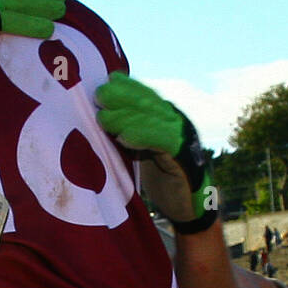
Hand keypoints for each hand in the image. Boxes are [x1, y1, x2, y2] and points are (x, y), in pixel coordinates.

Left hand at [95, 73, 215, 231]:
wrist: (187, 206)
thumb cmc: (161, 178)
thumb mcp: (140, 152)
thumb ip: (128, 134)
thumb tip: (100, 118)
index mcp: (167, 118)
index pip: (146, 96)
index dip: (127, 87)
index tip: (107, 81)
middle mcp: (177, 123)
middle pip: (149, 103)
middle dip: (124, 96)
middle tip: (100, 96)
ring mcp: (183, 139)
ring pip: (155, 120)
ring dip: (127, 117)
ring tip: (104, 118)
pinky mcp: (185, 159)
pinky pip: (164, 143)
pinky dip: (144, 137)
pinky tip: (125, 138)